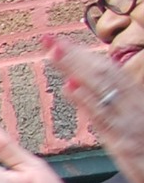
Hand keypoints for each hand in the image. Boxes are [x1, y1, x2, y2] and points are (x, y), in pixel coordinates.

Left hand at [54, 34, 143, 182]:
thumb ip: (112, 104)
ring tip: (53, 53)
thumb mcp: (136, 122)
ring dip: (75, 69)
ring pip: (101, 88)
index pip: (107, 69)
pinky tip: (70, 88)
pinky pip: (103, 118)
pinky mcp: (124, 143)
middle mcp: (133, 105)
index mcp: (136, 98)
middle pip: (101, 73)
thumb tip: (77, 86)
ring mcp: (128, 122)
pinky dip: (86, 101)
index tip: (59, 42)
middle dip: (74, 54)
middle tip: (48, 39)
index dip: (83, 54)